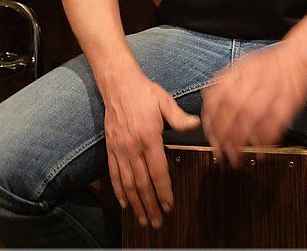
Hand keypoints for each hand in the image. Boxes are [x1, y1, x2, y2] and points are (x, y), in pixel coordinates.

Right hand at [104, 72, 199, 227]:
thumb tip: (196, 124)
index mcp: (149, 137)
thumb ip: (179, 117)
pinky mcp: (111, 147)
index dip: (163, 191)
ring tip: (142, 219)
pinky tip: (124, 203)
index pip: (158, 171)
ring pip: (127, 183)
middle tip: (157, 222)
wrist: (118, 84)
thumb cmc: (144, 92)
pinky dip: (118, 190)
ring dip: (135, 203)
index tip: (169, 205)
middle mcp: (133, 146)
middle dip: (150, 205)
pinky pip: (113, 173)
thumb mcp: (165, 101)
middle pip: (142, 183)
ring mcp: (120, 149)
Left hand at [201, 42, 306, 165]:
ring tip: (236, 156)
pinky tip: (259, 151)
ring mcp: (271, 92)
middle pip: (233, 110)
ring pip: (251, 119)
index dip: (211, 118)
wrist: (297, 58)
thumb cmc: (269, 64)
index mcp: (241, 71)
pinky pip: (274, 125)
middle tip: (220, 151)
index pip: (219, 95)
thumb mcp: (243, 63)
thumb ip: (225, 79)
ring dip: (241, 141)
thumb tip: (207, 96)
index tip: (209, 133)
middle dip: (224, 134)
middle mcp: (254, 80)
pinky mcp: (287, 104)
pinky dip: (265, 141)